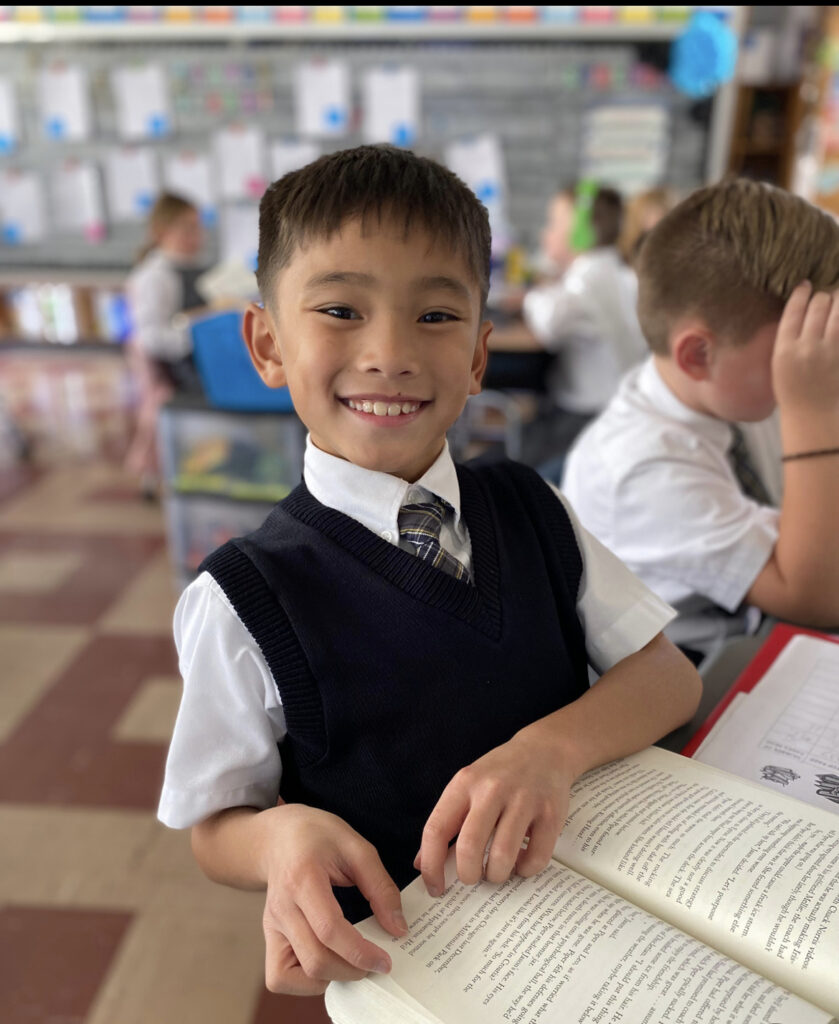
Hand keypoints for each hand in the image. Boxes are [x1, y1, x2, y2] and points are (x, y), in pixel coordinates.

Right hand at [260, 805, 406, 995]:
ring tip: (351, 962)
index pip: (328, 929)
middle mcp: (281, 907)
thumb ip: (380, 887)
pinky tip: (327, 961)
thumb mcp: (356, 848)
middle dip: (351, 970)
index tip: (385, 961)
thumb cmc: (319, 837)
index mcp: (302, 878)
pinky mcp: (269, 937)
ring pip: (291, 976)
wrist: (280, 837)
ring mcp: (271, 925)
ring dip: (328, 978)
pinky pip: (279, 977)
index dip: (360, 952)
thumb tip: (398, 929)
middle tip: (375, 963)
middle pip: (313, 959)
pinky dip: (305, 981)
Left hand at [415, 724, 574, 897]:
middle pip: (469, 847)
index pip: (436, 830)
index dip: (431, 866)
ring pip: (502, 857)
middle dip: (467, 875)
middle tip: (471, 877)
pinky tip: (522, 860)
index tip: (434, 887)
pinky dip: (525, 870)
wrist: (544, 750)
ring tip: (496, 870)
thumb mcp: (467, 785)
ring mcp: (523, 801)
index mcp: (465, 783)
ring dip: (496, 875)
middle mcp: (492, 790)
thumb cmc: (500, 774)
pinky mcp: (550, 814)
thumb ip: (446, 821)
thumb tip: (423, 864)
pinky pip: (535, 858)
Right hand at [773, 281, 838, 416]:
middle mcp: (808, 347)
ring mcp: (830, 351)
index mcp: (785, 349)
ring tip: (838, 296)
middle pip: (819, 306)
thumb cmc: (793, 390)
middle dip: (823, 296)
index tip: (805, 285)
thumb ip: (788, 339)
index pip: (794, 310)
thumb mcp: (779, 364)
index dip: (801, 293)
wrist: (812, 414)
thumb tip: (801, 311)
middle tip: (825, 295)